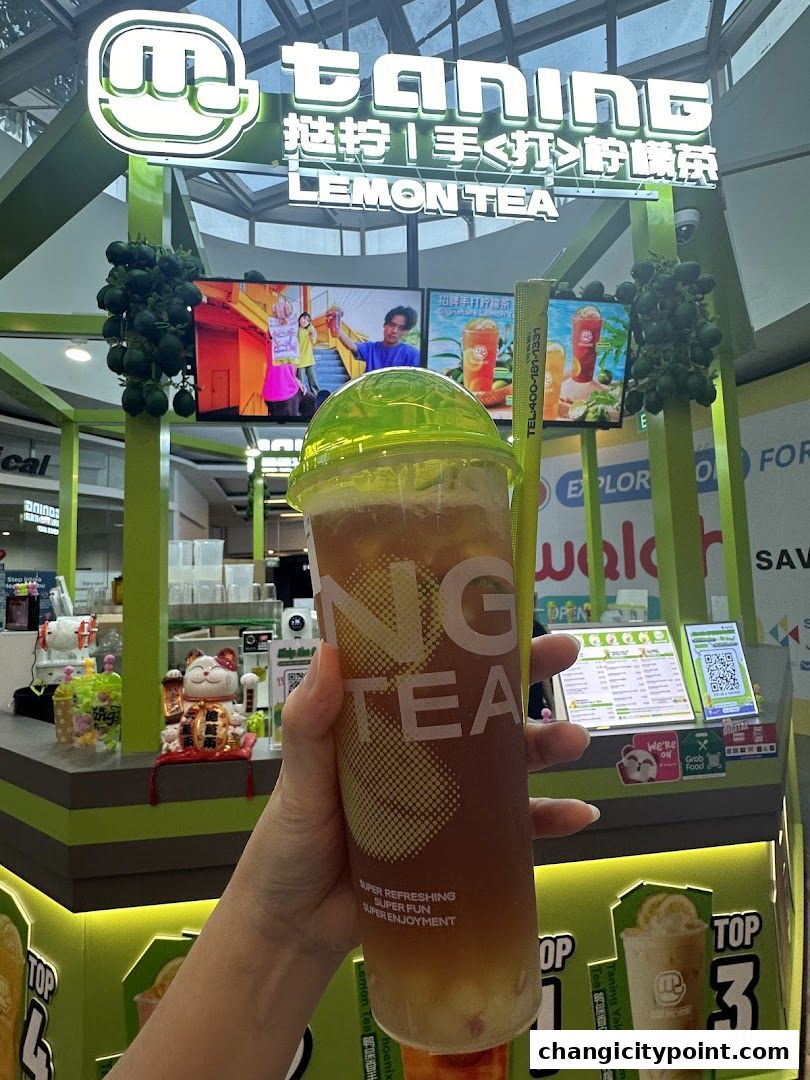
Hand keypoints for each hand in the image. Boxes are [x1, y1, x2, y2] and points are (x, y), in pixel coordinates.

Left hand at [230, 636, 593, 964]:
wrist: (295, 927)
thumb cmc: (291, 840)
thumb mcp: (300, 778)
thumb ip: (310, 723)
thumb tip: (330, 652)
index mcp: (386, 725)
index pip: (433, 669)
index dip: (468, 639)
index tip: (505, 610)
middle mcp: (423, 755)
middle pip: (483, 708)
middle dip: (528, 678)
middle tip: (566, 655)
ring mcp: (447, 802)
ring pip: (508, 764)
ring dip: (546, 746)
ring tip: (574, 740)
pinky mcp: (462, 852)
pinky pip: (514, 833)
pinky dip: (549, 821)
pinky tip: (579, 815)